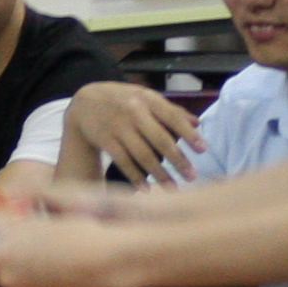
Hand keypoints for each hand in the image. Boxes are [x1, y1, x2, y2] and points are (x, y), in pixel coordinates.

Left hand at [0, 215, 140, 286]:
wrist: (114, 261)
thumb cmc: (80, 233)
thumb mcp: (41, 220)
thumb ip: (12, 221)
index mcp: (2, 256)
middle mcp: (9, 279)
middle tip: (9, 249)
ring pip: (14, 282)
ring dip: (21, 270)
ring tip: (49, 253)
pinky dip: (41, 281)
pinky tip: (62, 267)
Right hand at [64, 80, 200, 183]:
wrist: (85, 102)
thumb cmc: (123, 100)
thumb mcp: (145, 97)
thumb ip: (170, 110)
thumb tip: (197, 123)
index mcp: (147, 98)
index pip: (172, 117)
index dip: (188, 133)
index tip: (203, 149)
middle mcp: (133, 111)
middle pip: (159, 139)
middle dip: (177, 160)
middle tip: (192, 176)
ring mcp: (118, 126)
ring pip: (142, 154)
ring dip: (159, 174)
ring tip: (173, 188)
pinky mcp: (105, 140)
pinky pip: (123, 162)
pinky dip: (135, 177)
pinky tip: (147, 189)